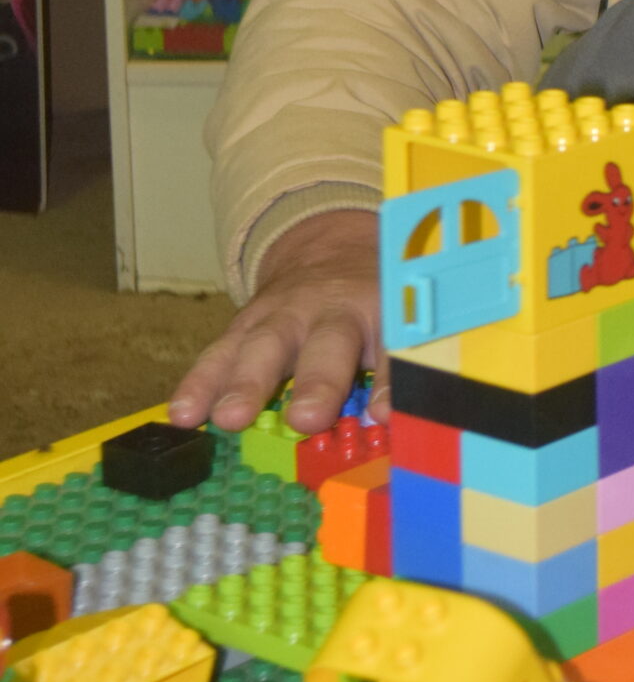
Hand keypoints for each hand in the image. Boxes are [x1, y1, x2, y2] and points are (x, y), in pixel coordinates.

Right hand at [169, 209, 383, 437]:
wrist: (333, 251)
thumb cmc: (374, 306)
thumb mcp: (401, 329)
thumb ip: (402, 377)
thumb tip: (401, 431)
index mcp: (383, 313)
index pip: (393, 349)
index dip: (390, 382)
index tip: (386, 415)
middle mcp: (333, 311)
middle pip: (327, 343)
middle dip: (316, 382)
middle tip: (306, 419)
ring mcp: (284, 314)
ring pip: (265, 345)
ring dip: (246, 384)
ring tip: (229, 418)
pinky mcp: (246, 324)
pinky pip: (221, 352)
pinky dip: (200, 384)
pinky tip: (184, 414)